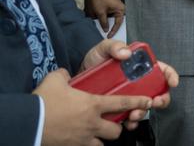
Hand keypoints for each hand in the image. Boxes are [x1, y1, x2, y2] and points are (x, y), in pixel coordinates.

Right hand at [34, 69, 150, 144]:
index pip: (123, 103)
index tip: (148, 102)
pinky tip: (82, 140)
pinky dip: (87, 145)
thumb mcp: (55, 80)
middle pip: (116, 130)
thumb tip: (66, 73)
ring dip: (102, 139)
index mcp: (93, 105)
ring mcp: (82, 139)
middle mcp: (92, 124)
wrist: (27, 123)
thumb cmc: (43, 101)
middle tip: (112, 122)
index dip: (138, 102)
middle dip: (117, 127)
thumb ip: (64, 74)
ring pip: (103, 144)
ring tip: (97, 133)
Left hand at [78, 39, 177, 127]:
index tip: (172, 82)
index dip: (171, 75)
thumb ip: (115, 46)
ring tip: (134, 114)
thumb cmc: (94, 61)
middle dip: (161, 99)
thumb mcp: (104, 49)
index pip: (162, 70)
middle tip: (154, 102)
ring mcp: (131, 96)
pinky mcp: (120, 108)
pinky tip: (127, 122)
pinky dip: (132, 122)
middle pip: (159, 91)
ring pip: (145, 106)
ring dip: (143, 112)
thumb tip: (126, 53)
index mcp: (141, 66)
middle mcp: (140, 82)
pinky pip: (130, 118)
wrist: (75, 79)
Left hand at [84, 0, 124, 38]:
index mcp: (121, 10)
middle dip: (112, 28)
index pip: (118, 24)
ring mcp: (117, 7)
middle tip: (107, 36)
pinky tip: (103, 23)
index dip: (113, 31)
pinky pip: (111, 15)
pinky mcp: (113, 6)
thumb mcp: (100, 12)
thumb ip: (103, 22)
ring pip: (113, 19)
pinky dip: (107, 19)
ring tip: (104, 31)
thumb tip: (106, 30)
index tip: (108, 37)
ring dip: (109, 23)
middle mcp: (121, 9)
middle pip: (117, 21)